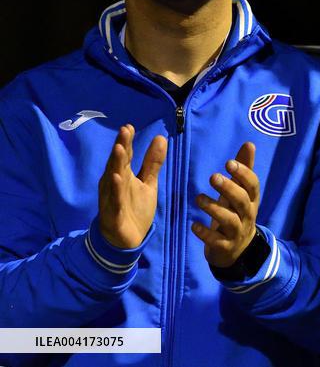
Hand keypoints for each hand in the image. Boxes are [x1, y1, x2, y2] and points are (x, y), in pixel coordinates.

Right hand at [98, 125, 167, 248]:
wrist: (127, 240)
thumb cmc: (134, 208)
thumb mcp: (148, 183)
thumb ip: (152, 163)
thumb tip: (160, 138)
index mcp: (122, 176)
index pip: (125, 156)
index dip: (127, 142)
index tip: (129, 126)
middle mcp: (114, 184)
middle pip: (118, 163)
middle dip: (121, 147)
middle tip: (124, 130)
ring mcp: (112, 198)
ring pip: (114, 179)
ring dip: (116, 164)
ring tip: (120, 149)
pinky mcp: (114, 213)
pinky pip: (115, 200)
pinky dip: (116, 189)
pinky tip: (116, 178)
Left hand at [191, 142, 259, 267]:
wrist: (238, 250)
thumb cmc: (237, 213)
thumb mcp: (241, 192)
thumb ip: (244, 169)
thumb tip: (249, 144)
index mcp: (252, 200)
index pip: (253, 186)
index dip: (244, 174)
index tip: (229, 163)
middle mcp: (247, 215)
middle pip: (242, 201)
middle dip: (229, 188)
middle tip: (212, 177)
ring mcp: (237, 232)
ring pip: (229, 220)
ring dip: (214, 209)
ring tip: (198, 198)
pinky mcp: (225, 247)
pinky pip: (216, 241)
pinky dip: (205, 233)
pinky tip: (193, 225)